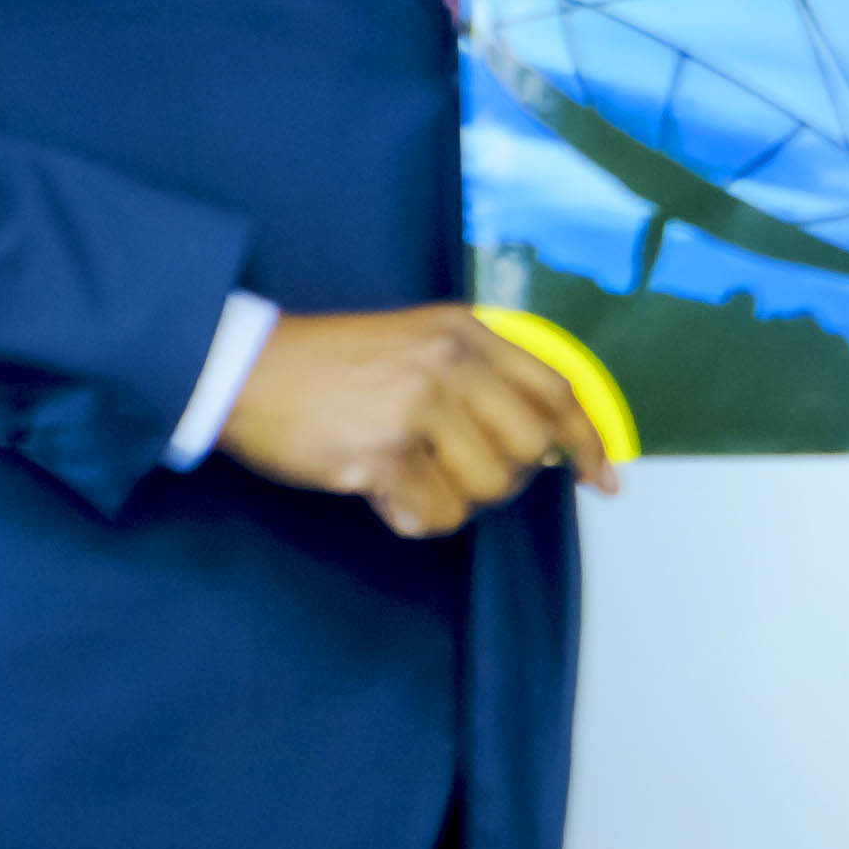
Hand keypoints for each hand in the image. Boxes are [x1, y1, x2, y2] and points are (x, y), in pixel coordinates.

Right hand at [217, 306, 614, 537]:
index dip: (586, 441)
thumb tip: (547, 443)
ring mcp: (418, 405)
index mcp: (465, 331)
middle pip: (529, 449)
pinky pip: (435, 513)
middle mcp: (450, 361)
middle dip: (504, 479)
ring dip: (452, 500)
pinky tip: (381, 492)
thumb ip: (479, 377)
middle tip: (454, 475)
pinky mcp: (383, 451)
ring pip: (486, 488)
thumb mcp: (418, 342)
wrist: (245, 369)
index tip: (602, 480)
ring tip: (408, 477)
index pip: (556, 390)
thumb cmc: (331, 365)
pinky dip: (413, 517)